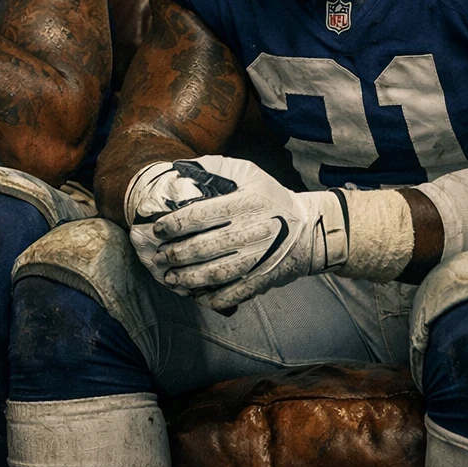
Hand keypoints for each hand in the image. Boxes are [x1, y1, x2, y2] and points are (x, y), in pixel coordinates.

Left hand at [128, 155, 347, 312]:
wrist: (310, 230)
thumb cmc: (271, 197)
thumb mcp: (248, 173)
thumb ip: (213, 168)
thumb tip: (178, 168)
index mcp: (245, 203)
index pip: (201, 215)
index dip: (174, 224)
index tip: (157, 229)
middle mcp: (251, 230)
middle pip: (204, 247)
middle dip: (175, 254)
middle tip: (159, 257)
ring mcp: (258, 257)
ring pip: (216, 273)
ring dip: (188, 279)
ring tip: (171, 278)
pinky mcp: (264, 278)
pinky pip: (235, 293)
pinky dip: (213, 298)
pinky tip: (197, 296)